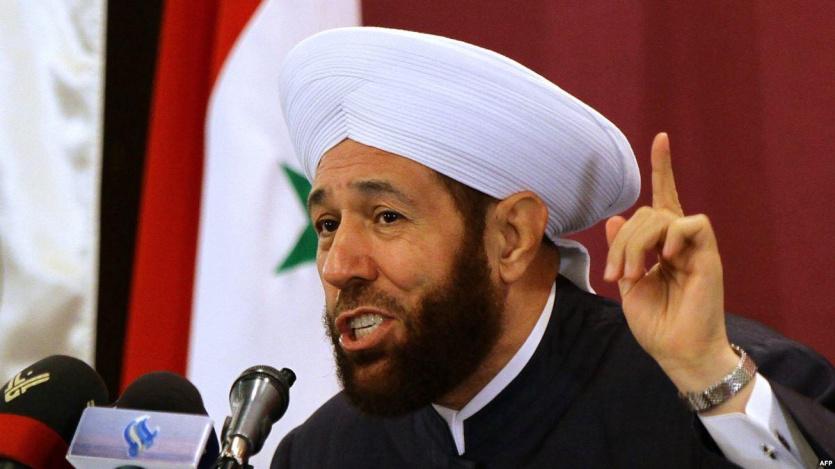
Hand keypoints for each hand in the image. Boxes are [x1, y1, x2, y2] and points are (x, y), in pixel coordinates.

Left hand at [603, 133, 741, 406]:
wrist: (676, 350)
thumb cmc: (655, 323)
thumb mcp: (629, 283)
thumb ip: (623, 250)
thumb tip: (617, 218)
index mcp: (660, 245)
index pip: (662, 198)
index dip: (662, 168)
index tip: (661, 137)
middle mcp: (678, 241)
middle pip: (646, 212)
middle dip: (622, 241)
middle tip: (617, 275)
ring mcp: (694, 247)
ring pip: (662, 216)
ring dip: (637, 244)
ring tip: (633, 276)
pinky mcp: (709, 255)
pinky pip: (692, 223)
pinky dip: (672, 235)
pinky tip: (664, 257)